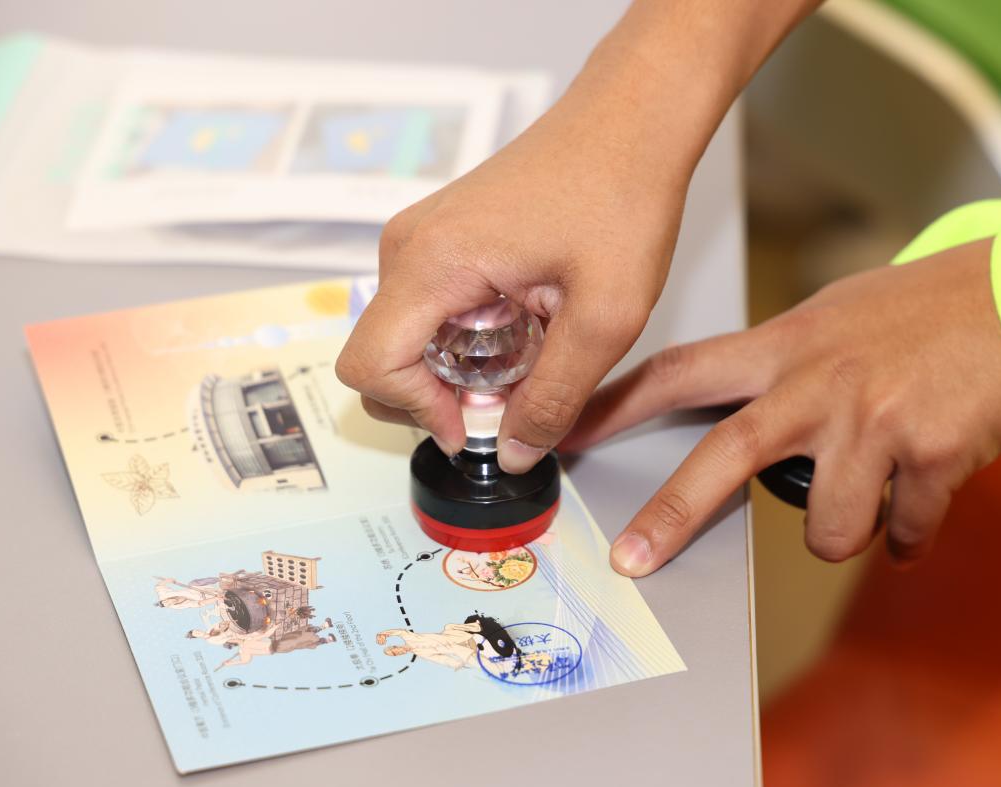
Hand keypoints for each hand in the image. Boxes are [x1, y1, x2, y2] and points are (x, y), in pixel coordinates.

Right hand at [336, 74, 691, 471]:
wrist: (631, 120)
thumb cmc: (621, 194)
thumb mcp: (604, 319)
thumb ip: (553, 398)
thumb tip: (514, 453)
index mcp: (434, 262)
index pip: (369, 366)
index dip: (416, 413)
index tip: (475, 425)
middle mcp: (410, 246)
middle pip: (380, 358)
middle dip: (436, 397)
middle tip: (511, 397)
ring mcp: (422, 238)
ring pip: (406, 336)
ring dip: (454, 370)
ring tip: (529, 357)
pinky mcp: (442, 238)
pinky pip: (427, 309)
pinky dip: (463, 339)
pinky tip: (524, 328)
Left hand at [563, 239, 1000, 573]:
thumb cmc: (930, 307)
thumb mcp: (834, 317)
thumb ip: (783, 363)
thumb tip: (746, 407)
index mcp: (785, 346)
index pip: (679, 372)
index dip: (616, 403)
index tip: (569, 430)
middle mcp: (816, 383)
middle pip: (721, 458)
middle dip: (669, 517)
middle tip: (632, 562)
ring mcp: (870, 422)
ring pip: (825, 526)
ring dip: (847, 528)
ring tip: (876, 494)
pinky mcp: (929, 455)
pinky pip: (902, 531)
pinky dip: (911, 531)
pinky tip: (923, 502)